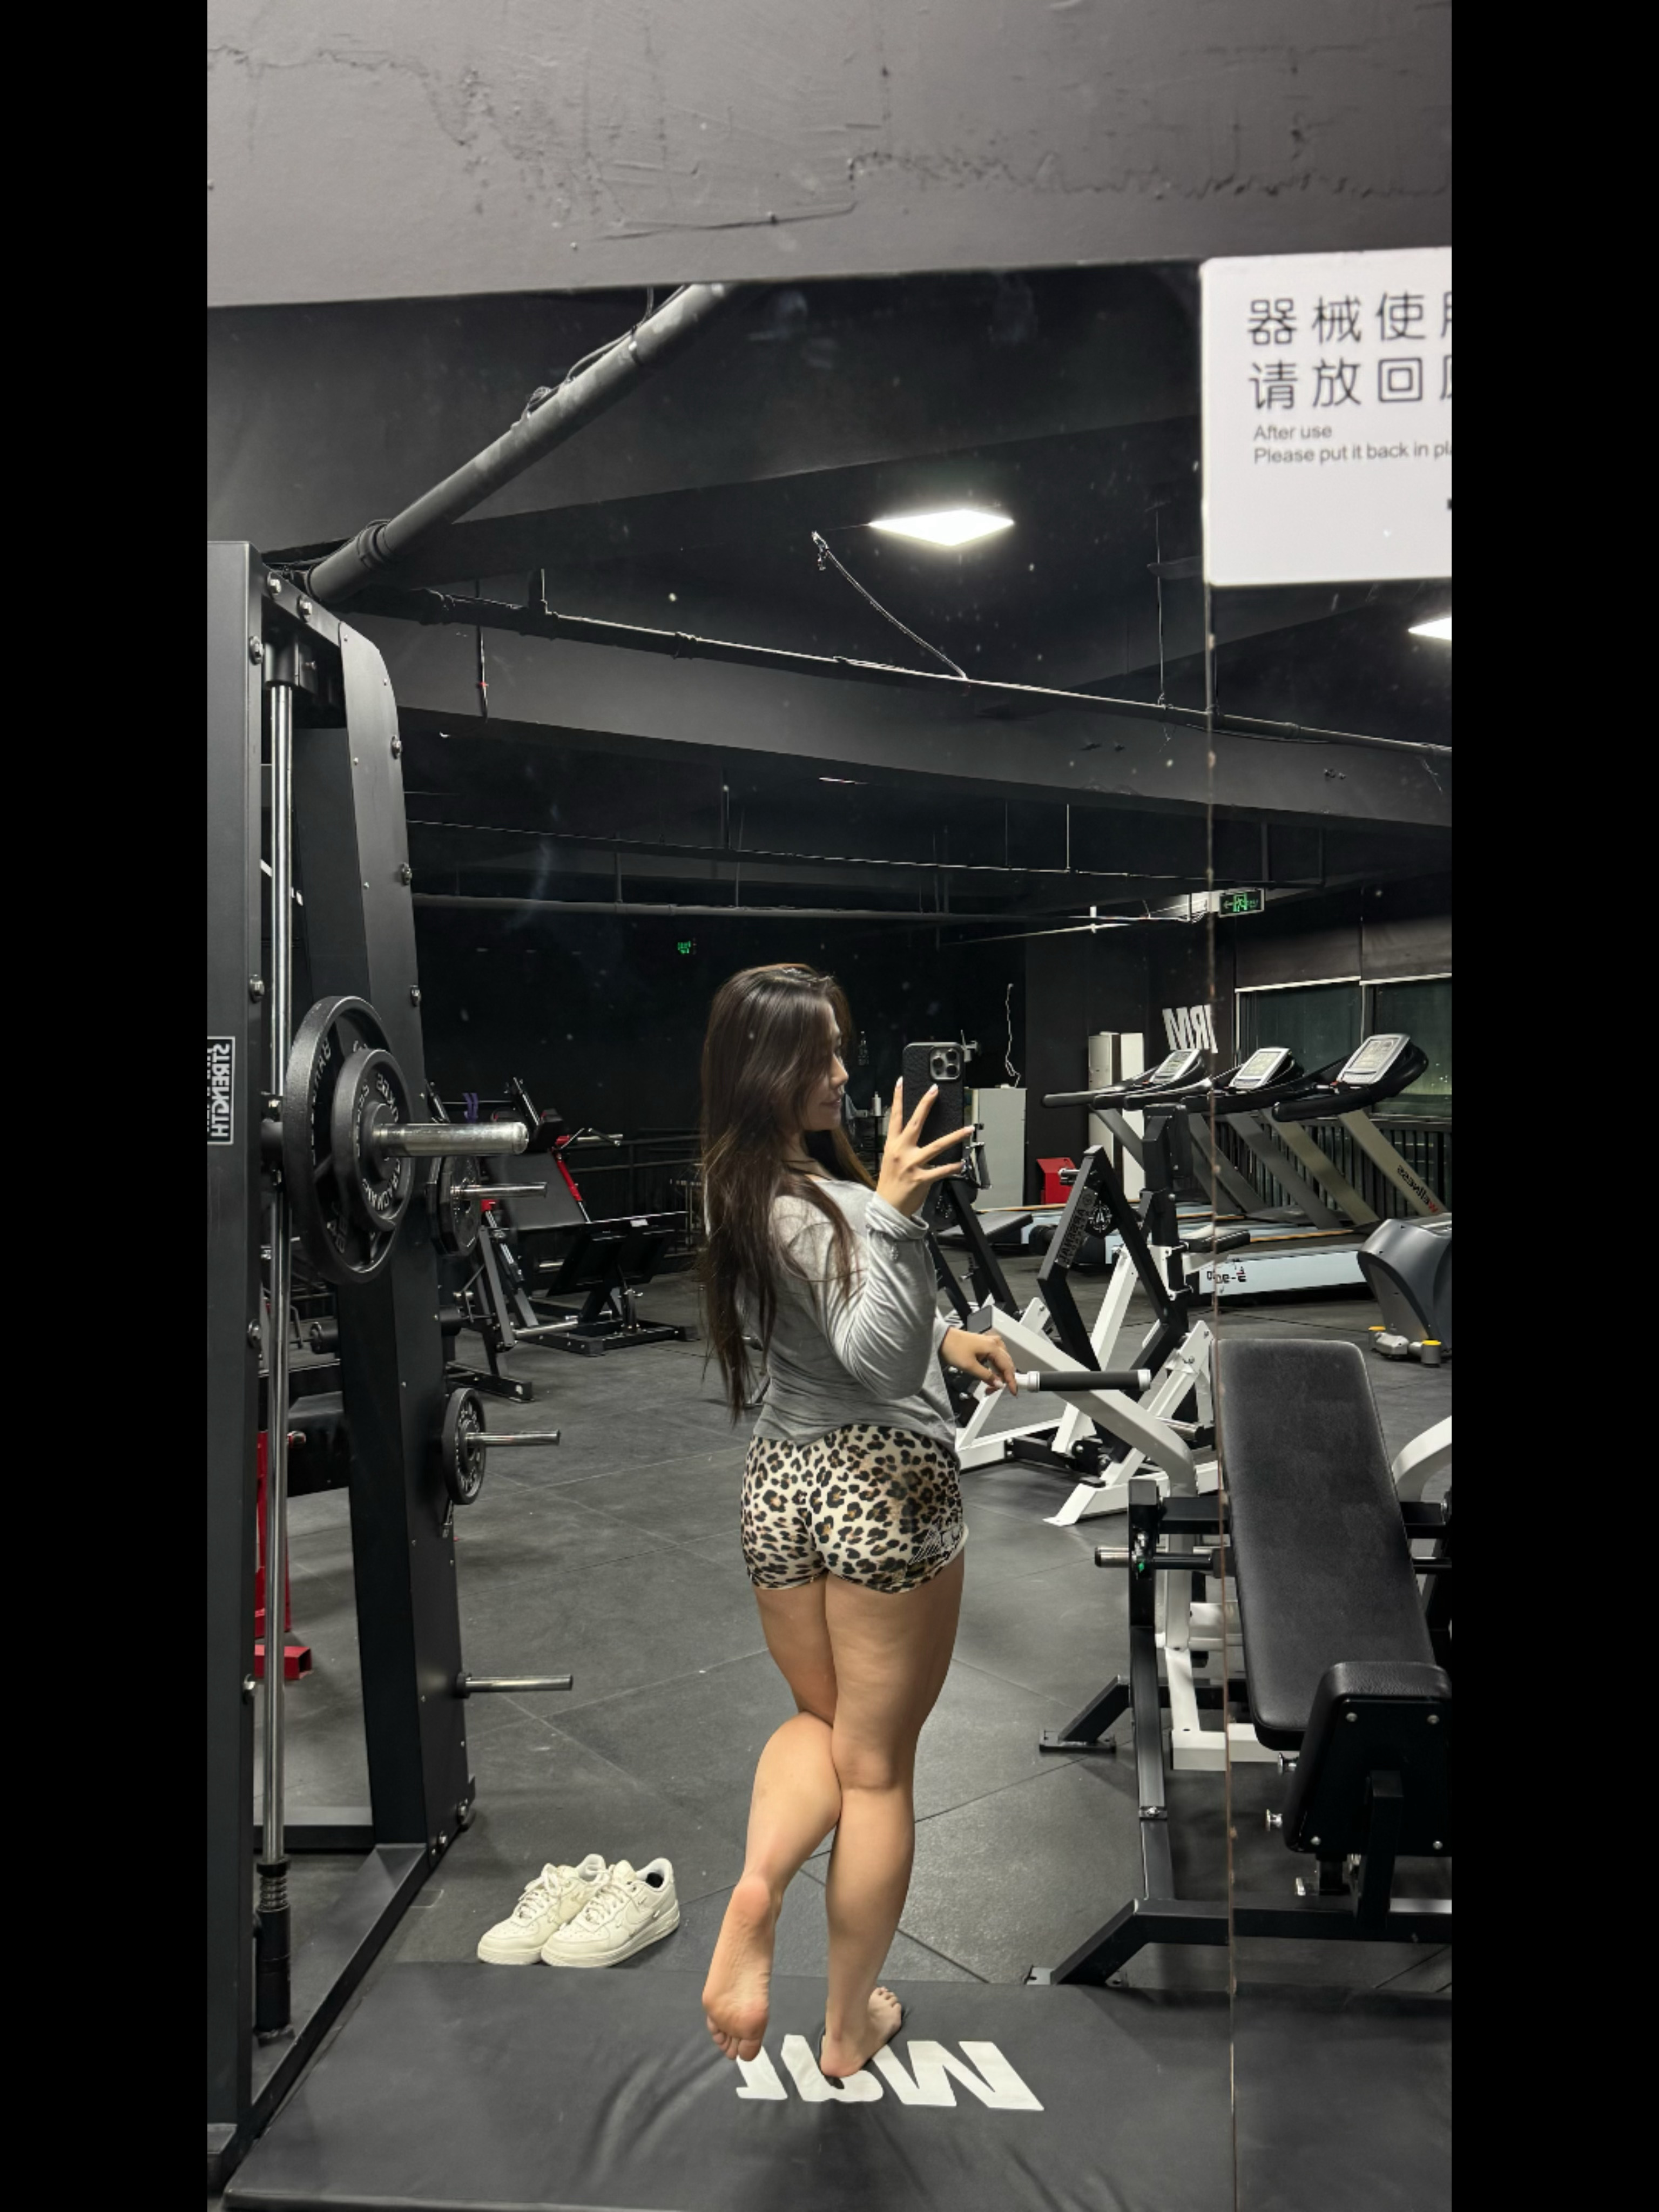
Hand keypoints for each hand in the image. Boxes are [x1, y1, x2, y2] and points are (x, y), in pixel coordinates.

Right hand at [876, 1076, 973, 1217]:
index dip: (897, 1099)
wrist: (886, 1208)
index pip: (894, 1117)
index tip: (901, 1083)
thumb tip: (918, 1134)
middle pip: (915, 1123)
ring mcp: (912, 1164)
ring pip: (937, 1145)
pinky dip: (953, 1167)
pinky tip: (961, 1163)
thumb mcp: (891, 1160)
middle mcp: (901, 1151)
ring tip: (968, 1129)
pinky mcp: (921, 1178)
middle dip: (925, 1105)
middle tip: (934, 1091)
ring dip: (955, 1136)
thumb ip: (903, 1146)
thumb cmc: (890, 1184)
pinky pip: (941, 1170)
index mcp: (892, 1145)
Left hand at [941, 1327, 1017, 1393]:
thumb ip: (986, 1376)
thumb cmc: (952, 1347)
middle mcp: (994, 1343)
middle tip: (995, 1390)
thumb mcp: (970, 1366)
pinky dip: (995, 1367)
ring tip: (991, 1384)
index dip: (1011, 1381)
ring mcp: (990, 1342)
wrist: (941, 1338)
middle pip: (1007, 1364)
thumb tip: (999, 1384)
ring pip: (1002, 1361)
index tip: (1013, 1391)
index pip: (1008, 1367)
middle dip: (1004, 1379)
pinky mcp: (984, 1344)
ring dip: (999, 1374)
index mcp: (993, 1346)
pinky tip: (990, 1374)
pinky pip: (996, 1357)